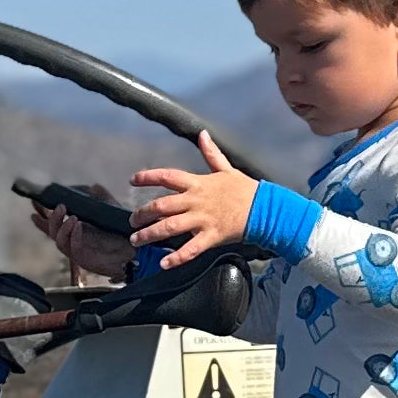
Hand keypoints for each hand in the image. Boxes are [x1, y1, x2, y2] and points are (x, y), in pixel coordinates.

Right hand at [40, 205, 130, 283]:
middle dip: (51, 218)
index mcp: (74, 231)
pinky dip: (74, 236)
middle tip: (61, 207)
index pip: (52, 225)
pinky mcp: (84, 259)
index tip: (33, 206)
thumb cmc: (120, 233)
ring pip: (59, 241)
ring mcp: (77, 251)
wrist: (133, 251)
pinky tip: (79, 227)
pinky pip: (73, 248)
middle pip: (51, 231)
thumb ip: (101, 197)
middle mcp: (72, 241)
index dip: (41, 217)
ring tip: (73, 217)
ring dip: (63, 227)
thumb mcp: (110, 210)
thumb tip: (93, 186)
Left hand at [127, 134, 254, 267]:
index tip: (133, 180)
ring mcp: (203, 219)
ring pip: (170, 227)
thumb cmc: (245, 189)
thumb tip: (202, 134)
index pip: (167, 176)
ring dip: (150, 234)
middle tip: (132, 221)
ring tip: (136, 240)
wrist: (265, 209)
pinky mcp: (211, 236)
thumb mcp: (226, 168)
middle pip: (161, 206)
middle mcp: (196, 201)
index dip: (148, 177)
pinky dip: (176, 258)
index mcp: (198, 183)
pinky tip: (164, 264)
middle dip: (142, 214)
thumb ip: (211, 153)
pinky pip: (191, 249)